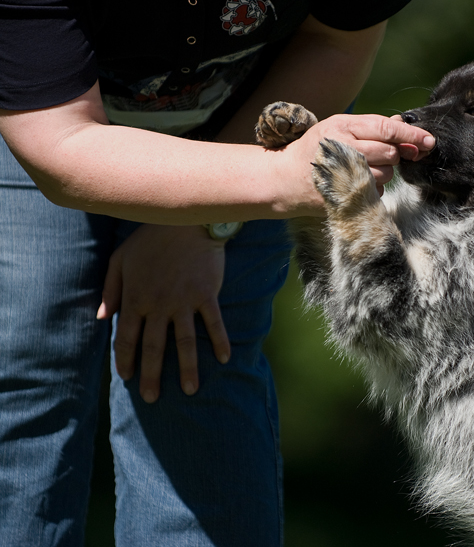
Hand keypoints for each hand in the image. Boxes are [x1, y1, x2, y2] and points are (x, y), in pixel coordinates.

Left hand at [98, 224, 230, 402]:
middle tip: (152, 398)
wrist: (184, 221)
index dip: (126, 360)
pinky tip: (223, 359)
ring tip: (189, 390)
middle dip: (152, 375)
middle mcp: (159, 305)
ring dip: (187, 368)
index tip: (128, 378)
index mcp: (135, 298)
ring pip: (185, 341)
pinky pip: (214, 323)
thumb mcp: (120, 260)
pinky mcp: (206, 294)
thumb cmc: (150, 239)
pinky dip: (219, 341)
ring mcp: (184, 301)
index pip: (127, 338)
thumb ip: (111, 290)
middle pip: (155, 347)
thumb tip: (104, 319)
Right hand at [270, 114, 434, 216]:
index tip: (430, 141)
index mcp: (342, 126)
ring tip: (361, 169)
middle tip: (378, 156)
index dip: (411, 135)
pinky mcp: (343, 195)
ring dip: (383, 173)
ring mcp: (342, 173)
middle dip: (393, 156)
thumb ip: (373, 127)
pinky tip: (354, 183)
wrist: (283, 179)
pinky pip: (375, 192)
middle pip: (390, 152)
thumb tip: (405, 123)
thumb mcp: (339, 128)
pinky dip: (372, 189)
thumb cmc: (315, 150)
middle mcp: (343, 147)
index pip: (386, 128)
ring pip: (386, 174)